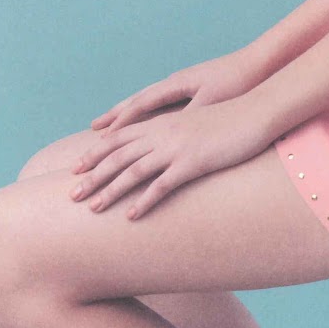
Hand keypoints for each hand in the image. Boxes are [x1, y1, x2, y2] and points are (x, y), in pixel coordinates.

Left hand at [70, 90, 275, 219]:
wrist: (258, 111)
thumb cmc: (232, 118)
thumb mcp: (199, 123)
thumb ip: (179, 134)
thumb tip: (169, 150)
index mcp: (162, 123)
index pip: (120, 137)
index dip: (96, 153)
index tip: (77, 168)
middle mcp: (163, 133)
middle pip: (118, 155)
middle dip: (93, 175)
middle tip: (71, 194)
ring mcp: (177, 148)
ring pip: (133, 171)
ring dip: (110, 191)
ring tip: (92, 209)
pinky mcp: (194, 162)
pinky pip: (163, 185)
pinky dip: (144, 202)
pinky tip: (131, 217)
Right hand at [89, 50, 258, 133]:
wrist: (259, 64)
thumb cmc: (237, 82)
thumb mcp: (211, 101)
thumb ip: (187, 116)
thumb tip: (166, 134)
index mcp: (176, 84)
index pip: (140, 104)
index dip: (121, 121)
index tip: (102, 136)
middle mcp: (175, 83)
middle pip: (137, 101)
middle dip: (116, 116)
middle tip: (94, 128)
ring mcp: (183, 85)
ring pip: (148, 101)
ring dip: (129, 114)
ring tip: (112, 124)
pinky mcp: (195, 89)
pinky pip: (163, 103)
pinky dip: (149, 113)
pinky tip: (146, 122)